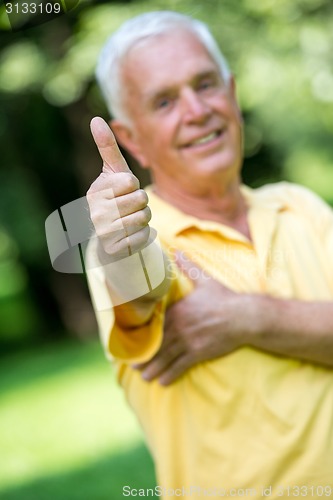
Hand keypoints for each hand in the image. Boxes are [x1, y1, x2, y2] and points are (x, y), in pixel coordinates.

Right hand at [87, 117, 151, 259]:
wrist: (112, 236)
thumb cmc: (116, 198)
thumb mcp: (114, 172)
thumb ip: (107, 147)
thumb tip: (95, 119)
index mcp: (95, 191)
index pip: (129, 181)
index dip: (133, 185)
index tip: (123, 190)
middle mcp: (95, 213)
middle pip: (140, 199)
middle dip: (141, 203)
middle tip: (129, 207)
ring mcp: (104, 233)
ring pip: (144, 218)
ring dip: (144, 219)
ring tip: (130, 221)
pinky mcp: (116, 249)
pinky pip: (144, 237)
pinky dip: (145, 236)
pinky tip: (132, 235)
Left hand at [134, 252, 252, 384]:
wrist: (244, 316)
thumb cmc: (224, 297)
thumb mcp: (205, 280)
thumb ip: (188, 267)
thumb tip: (176, 250)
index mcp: (178, 310)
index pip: (155, 325)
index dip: (143, 335)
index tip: (133, 342)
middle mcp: (179, 327)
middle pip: (157, 344)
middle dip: (144, 356)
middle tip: (132, 366)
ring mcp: (189, 341)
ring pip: (166, 357)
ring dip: (154, 368)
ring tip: (144, 377)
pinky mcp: (199, 353)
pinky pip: (181, 366)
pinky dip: (171, 374)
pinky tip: (163, 382)